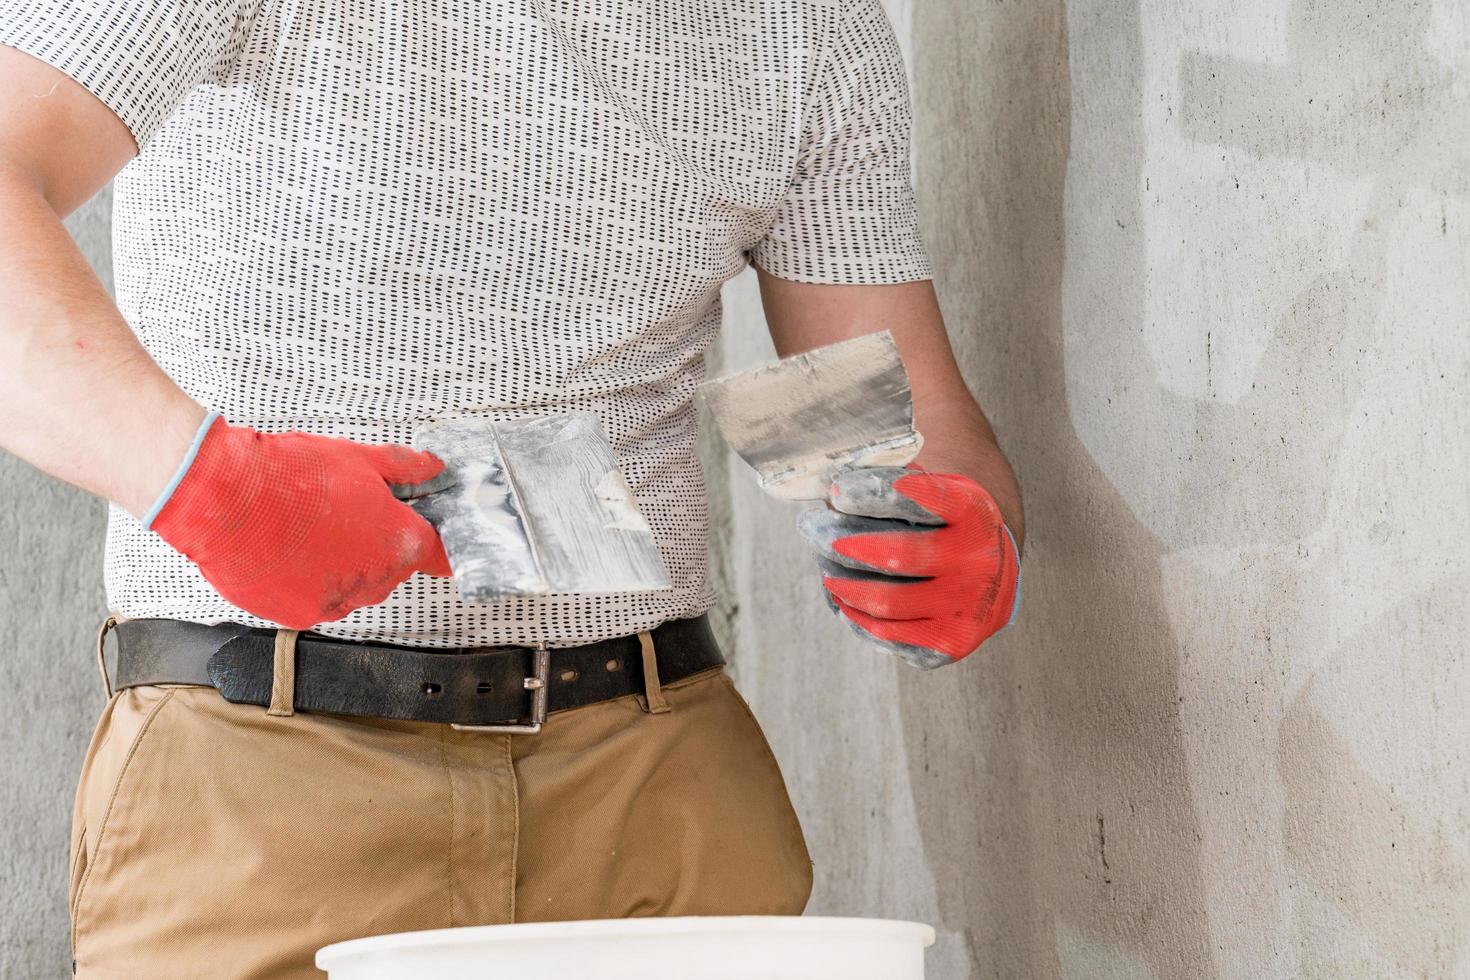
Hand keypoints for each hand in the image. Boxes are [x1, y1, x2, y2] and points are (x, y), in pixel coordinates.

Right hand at [146, 415, 450, 628]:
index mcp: (400, 544)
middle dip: (377, 543)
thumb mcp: (359, 459)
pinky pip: (316, 598)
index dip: (430, 540)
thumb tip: (434, 468)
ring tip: (309, 529)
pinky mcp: (299, 616)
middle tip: (345, 513)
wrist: (222, 498)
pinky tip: (288, 551)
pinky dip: (307, 580)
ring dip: (342, 563)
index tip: (422, 534)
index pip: (437, 554)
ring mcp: (337, 602)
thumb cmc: (290, 475)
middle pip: (392, 568)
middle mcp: (375, 581)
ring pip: (354, 585)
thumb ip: (406, 469)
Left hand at [797, 466, 1019, 668]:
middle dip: (848, 544)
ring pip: (888, 602)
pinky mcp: (951, 642)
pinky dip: (858, 617)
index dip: (879, 495)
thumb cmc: (951, 528)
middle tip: (813, 532)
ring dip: (844, 586)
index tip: (839, 492)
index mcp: (975, 514)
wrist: (994, 580)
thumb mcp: (941, 492)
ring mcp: (967, 607)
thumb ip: (898, 482)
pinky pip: (890, 635)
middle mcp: (978, 561)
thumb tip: (837, 486)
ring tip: (825, 572)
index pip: (930, 499)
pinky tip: (844, 601)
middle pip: (901, 556)